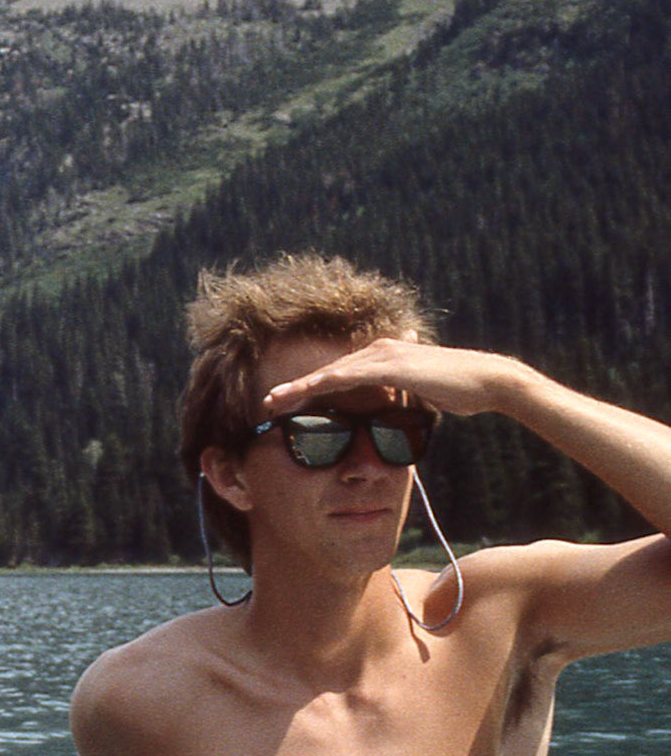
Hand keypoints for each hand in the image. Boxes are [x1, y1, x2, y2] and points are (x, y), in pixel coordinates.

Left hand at [262, 337, 513, 420]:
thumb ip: (404, 395)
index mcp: (384, 356)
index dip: (310, 388)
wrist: (488, 381)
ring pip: (330, 372)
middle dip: (295, 388)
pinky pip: (348, 377)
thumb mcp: (423, 394)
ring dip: (300, 388)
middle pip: (327, 371)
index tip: (287, 403)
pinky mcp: (391, 366)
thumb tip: (394, 406)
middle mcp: (379, 350)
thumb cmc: (460, 390)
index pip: (339, 374)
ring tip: (273, 402)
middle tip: (267, 403)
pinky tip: (303, 393)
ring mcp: (384, 355)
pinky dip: (322, 385)